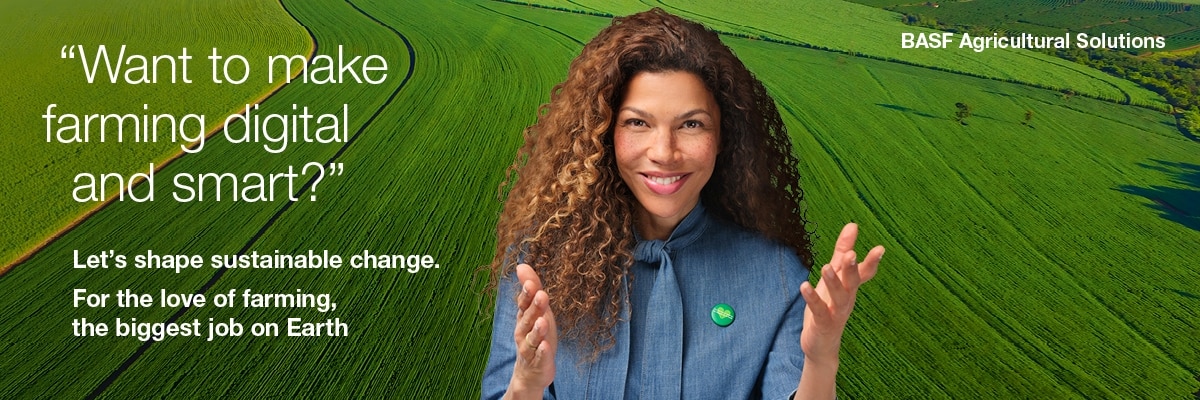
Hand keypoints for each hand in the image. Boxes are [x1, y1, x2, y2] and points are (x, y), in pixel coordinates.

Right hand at [506, 263, 557, 398]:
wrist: (530, 373)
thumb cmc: (535, 336)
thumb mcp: (536, 312)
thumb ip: (531, 290)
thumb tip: (522, 265)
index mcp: (524, 318)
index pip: (523, 304)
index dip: (527, 294)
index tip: (531, 283)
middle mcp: (523, 332)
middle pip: (527, 319)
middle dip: (533, 307)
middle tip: (541, 294)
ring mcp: (529, 349)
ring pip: (532, 338)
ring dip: (537, 329)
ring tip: (542, 321)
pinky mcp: (538, 363)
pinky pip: (539, 357)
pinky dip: (541, 352)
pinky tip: (545, 347)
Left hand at [800, 223, 883, 364]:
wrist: (821, 344)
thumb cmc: (828, 306)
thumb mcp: (834, 276)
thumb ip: (842, 251)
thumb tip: (853, 225)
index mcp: (850, 288)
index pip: (864, 273)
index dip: (872, 262)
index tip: (880, 249)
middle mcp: (847, 299)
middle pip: (853, 283)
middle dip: (852, 269)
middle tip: (851, 254)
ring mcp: (836, 313)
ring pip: (838, 297)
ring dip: (833, 282)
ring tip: (826, 267)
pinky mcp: (823, 324)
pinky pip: (819, 311)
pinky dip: (813, 299)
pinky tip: (804, 286)